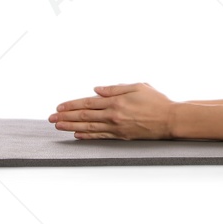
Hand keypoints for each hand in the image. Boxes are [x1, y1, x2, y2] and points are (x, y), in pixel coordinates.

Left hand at [49, 82, 175, 139]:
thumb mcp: (137, 86)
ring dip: (71, 126)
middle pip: (84, 116)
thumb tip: (96, 90)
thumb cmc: (157, 101)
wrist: (170, 119)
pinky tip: (77, 135)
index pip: (88, 103)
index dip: (72, 105)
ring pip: (89, 127)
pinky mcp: (122, 136)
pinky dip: (87, 136)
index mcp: (116, 101)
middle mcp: (113, 115)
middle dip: (66, 117)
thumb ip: (115, 88)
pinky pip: (100, 137)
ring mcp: (117, 127)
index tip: (59, 107)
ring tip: (58, 126)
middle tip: (51, 119)